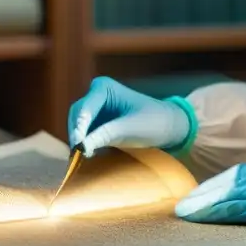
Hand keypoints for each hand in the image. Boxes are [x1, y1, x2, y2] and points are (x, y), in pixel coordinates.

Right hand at [68, 76, 193, 156]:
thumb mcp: (130, 129)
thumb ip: (105, 135)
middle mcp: (96, 96)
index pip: (84, 108)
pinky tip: (86, 156)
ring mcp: (96, 110)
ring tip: (80, 158)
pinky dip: (84, 144)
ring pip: (78, 126)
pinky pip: (85, 134)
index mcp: (104, 88)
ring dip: (78, 141)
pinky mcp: (98, 124)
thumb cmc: (153, 122)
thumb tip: (81, 146)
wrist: (169, 128)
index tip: (78, 144)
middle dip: (76, 134)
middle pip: (77, 116)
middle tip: (77, 154)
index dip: (79, 127)